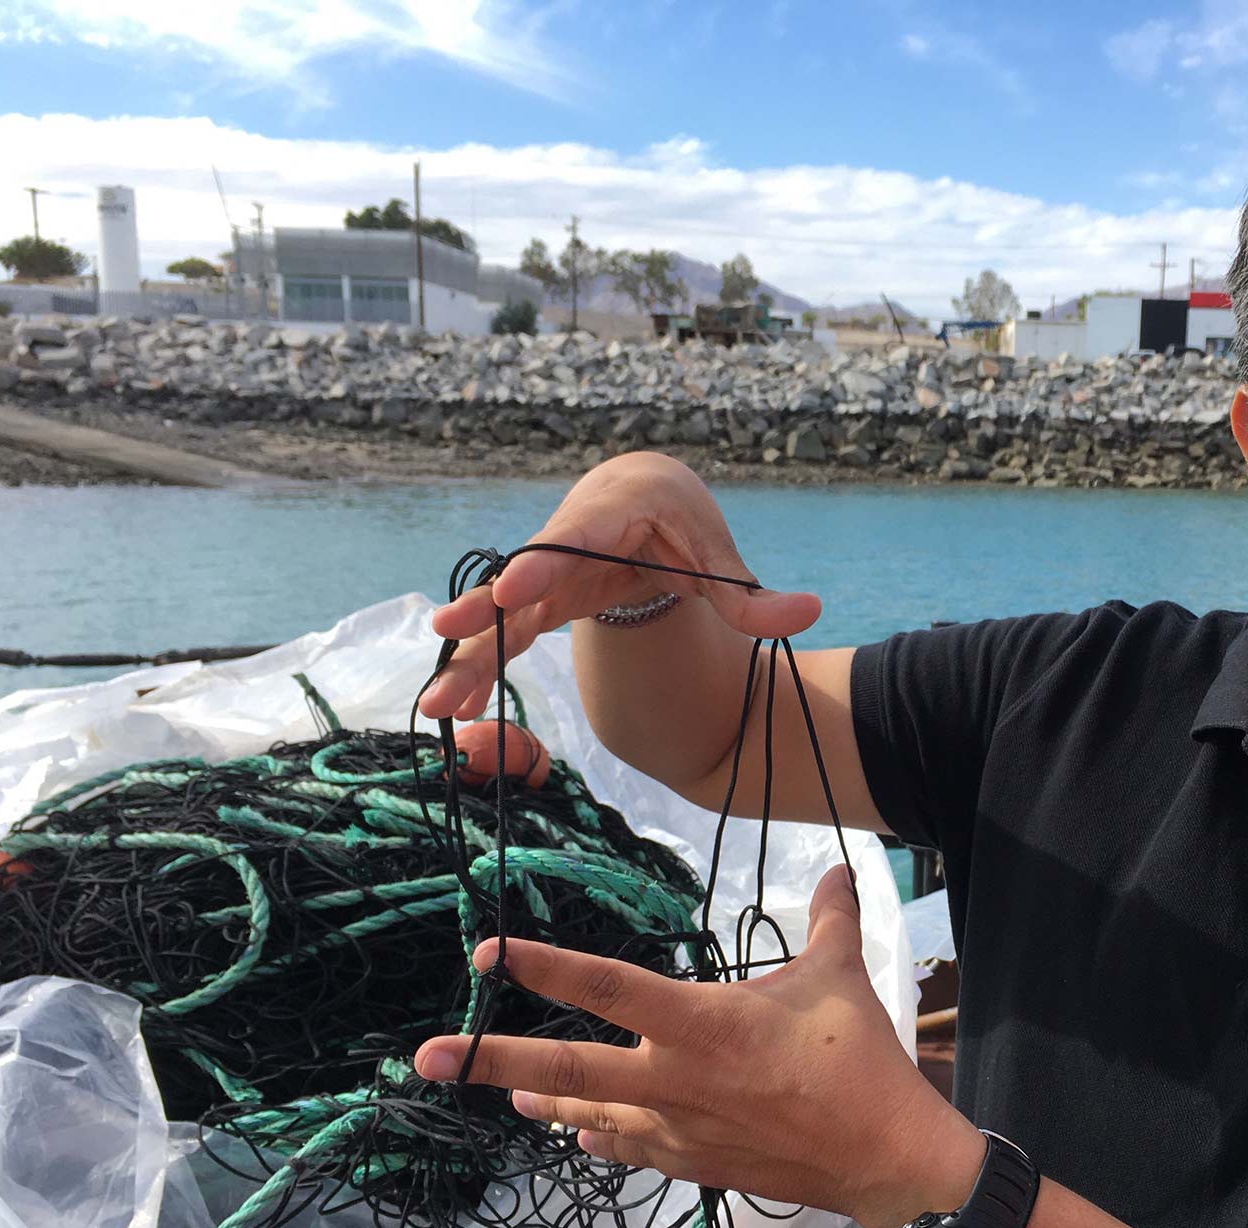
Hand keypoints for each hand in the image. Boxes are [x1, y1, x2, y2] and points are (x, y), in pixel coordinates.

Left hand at [413, 865, 984, 1227]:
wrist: (881, 1157)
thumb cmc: (857, 1060)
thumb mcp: (839, 976)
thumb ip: (830, 917)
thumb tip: (844, 864)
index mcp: (702, 1023)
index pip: (609, 986)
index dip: (545, 965)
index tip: (488, 952)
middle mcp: (674, 1078)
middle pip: (569, 1066)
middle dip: (494, 1057)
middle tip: (427, 1059)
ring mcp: (680, 1128)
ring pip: (591, 1113)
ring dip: (544, 1097)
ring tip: (503, 1089)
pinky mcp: (696, 1164)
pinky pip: (632, 1151)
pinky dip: (602, 1141)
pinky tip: (580, 1139)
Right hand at [417, 451, 820, 720]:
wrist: (646, 498)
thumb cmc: (682, 522)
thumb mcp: (719, 556)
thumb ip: (753, 595)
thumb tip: (811, 612)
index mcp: (618, 510)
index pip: (577, 539)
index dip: (542, 564)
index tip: (512, 591)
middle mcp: (570, 536)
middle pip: (525, 576)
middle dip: (486, 609)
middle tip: (449, 634)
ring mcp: (549, 570)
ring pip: (504, 614)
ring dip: (471, 655)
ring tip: (437, 703)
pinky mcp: (540, 599)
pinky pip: (508, 634)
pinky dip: (484, 666)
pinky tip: (456, 707)